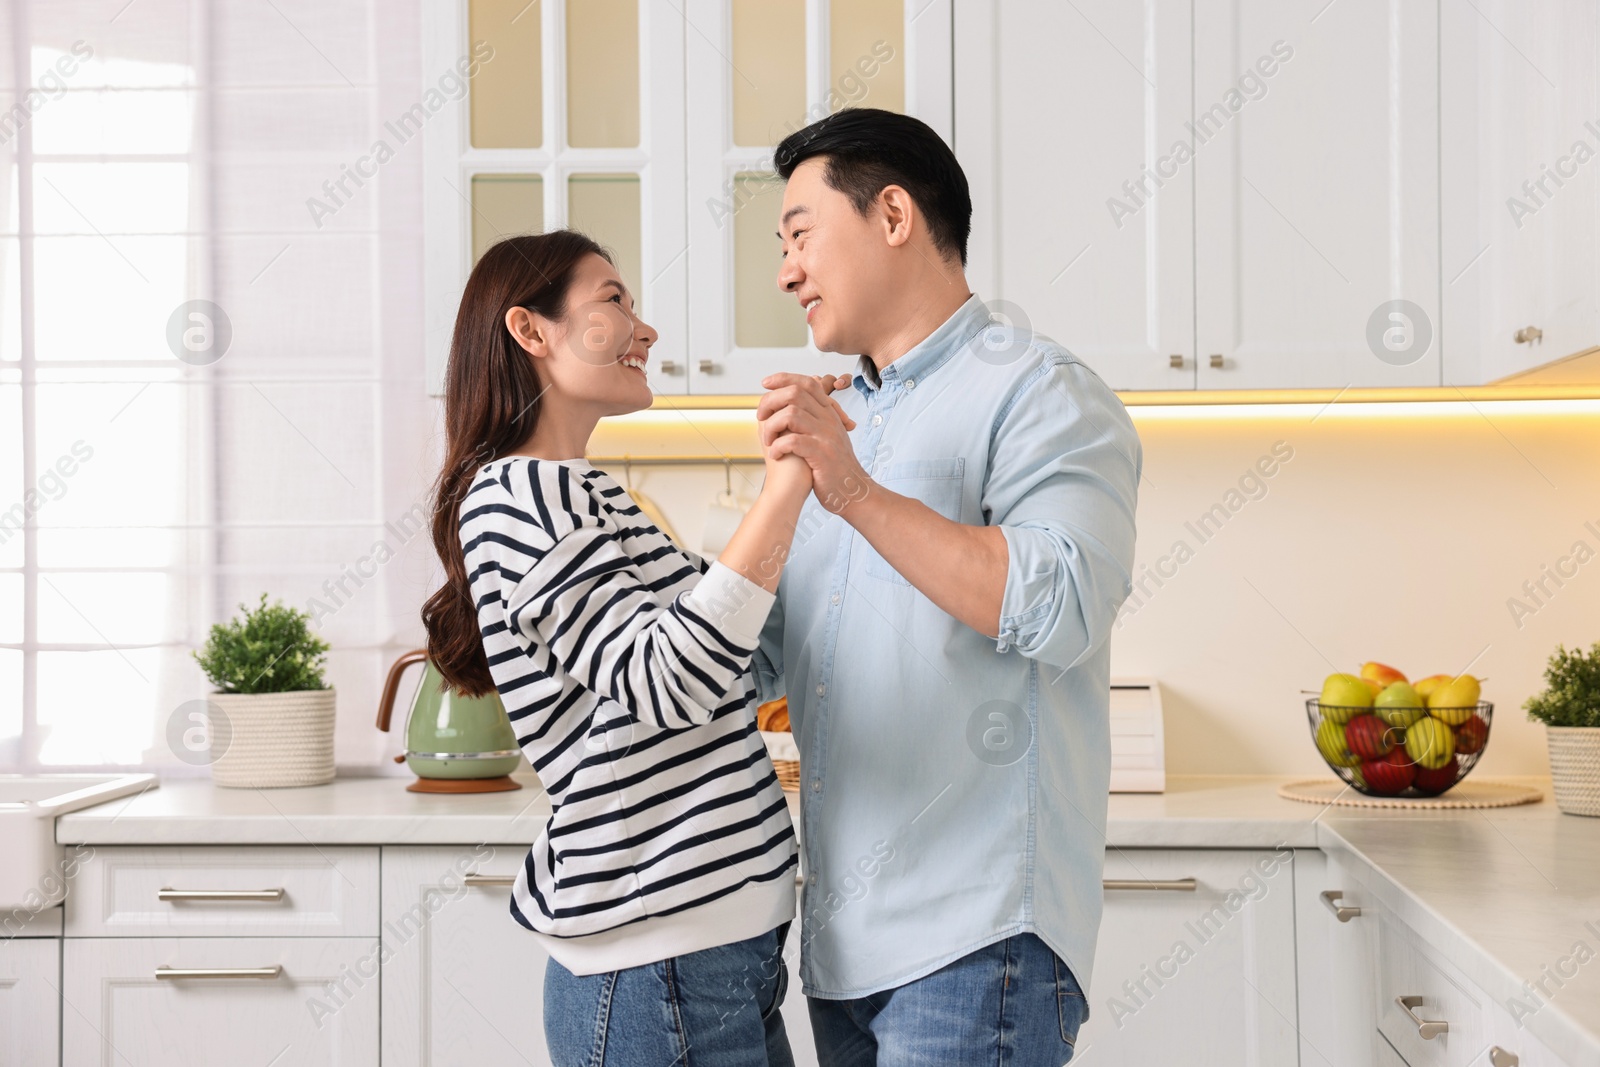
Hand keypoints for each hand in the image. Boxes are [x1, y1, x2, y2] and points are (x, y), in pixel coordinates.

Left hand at [758, 372, 870, 513]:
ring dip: (772, 427)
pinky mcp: (822, 454)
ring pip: (791, 414)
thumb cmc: (832, 466)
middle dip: (770, 402)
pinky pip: (793, 441)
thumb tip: (788, 402)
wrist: (852, 492)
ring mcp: (826, 436)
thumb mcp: (827, 436)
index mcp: (828, 413)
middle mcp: (828, 420)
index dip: (784, 378)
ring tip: (769, 441)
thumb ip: (812, 418)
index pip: (806, 383)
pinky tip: (776, 455)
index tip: (765, 383)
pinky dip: (778, 447)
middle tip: (761, 418)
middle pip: (795, 393)